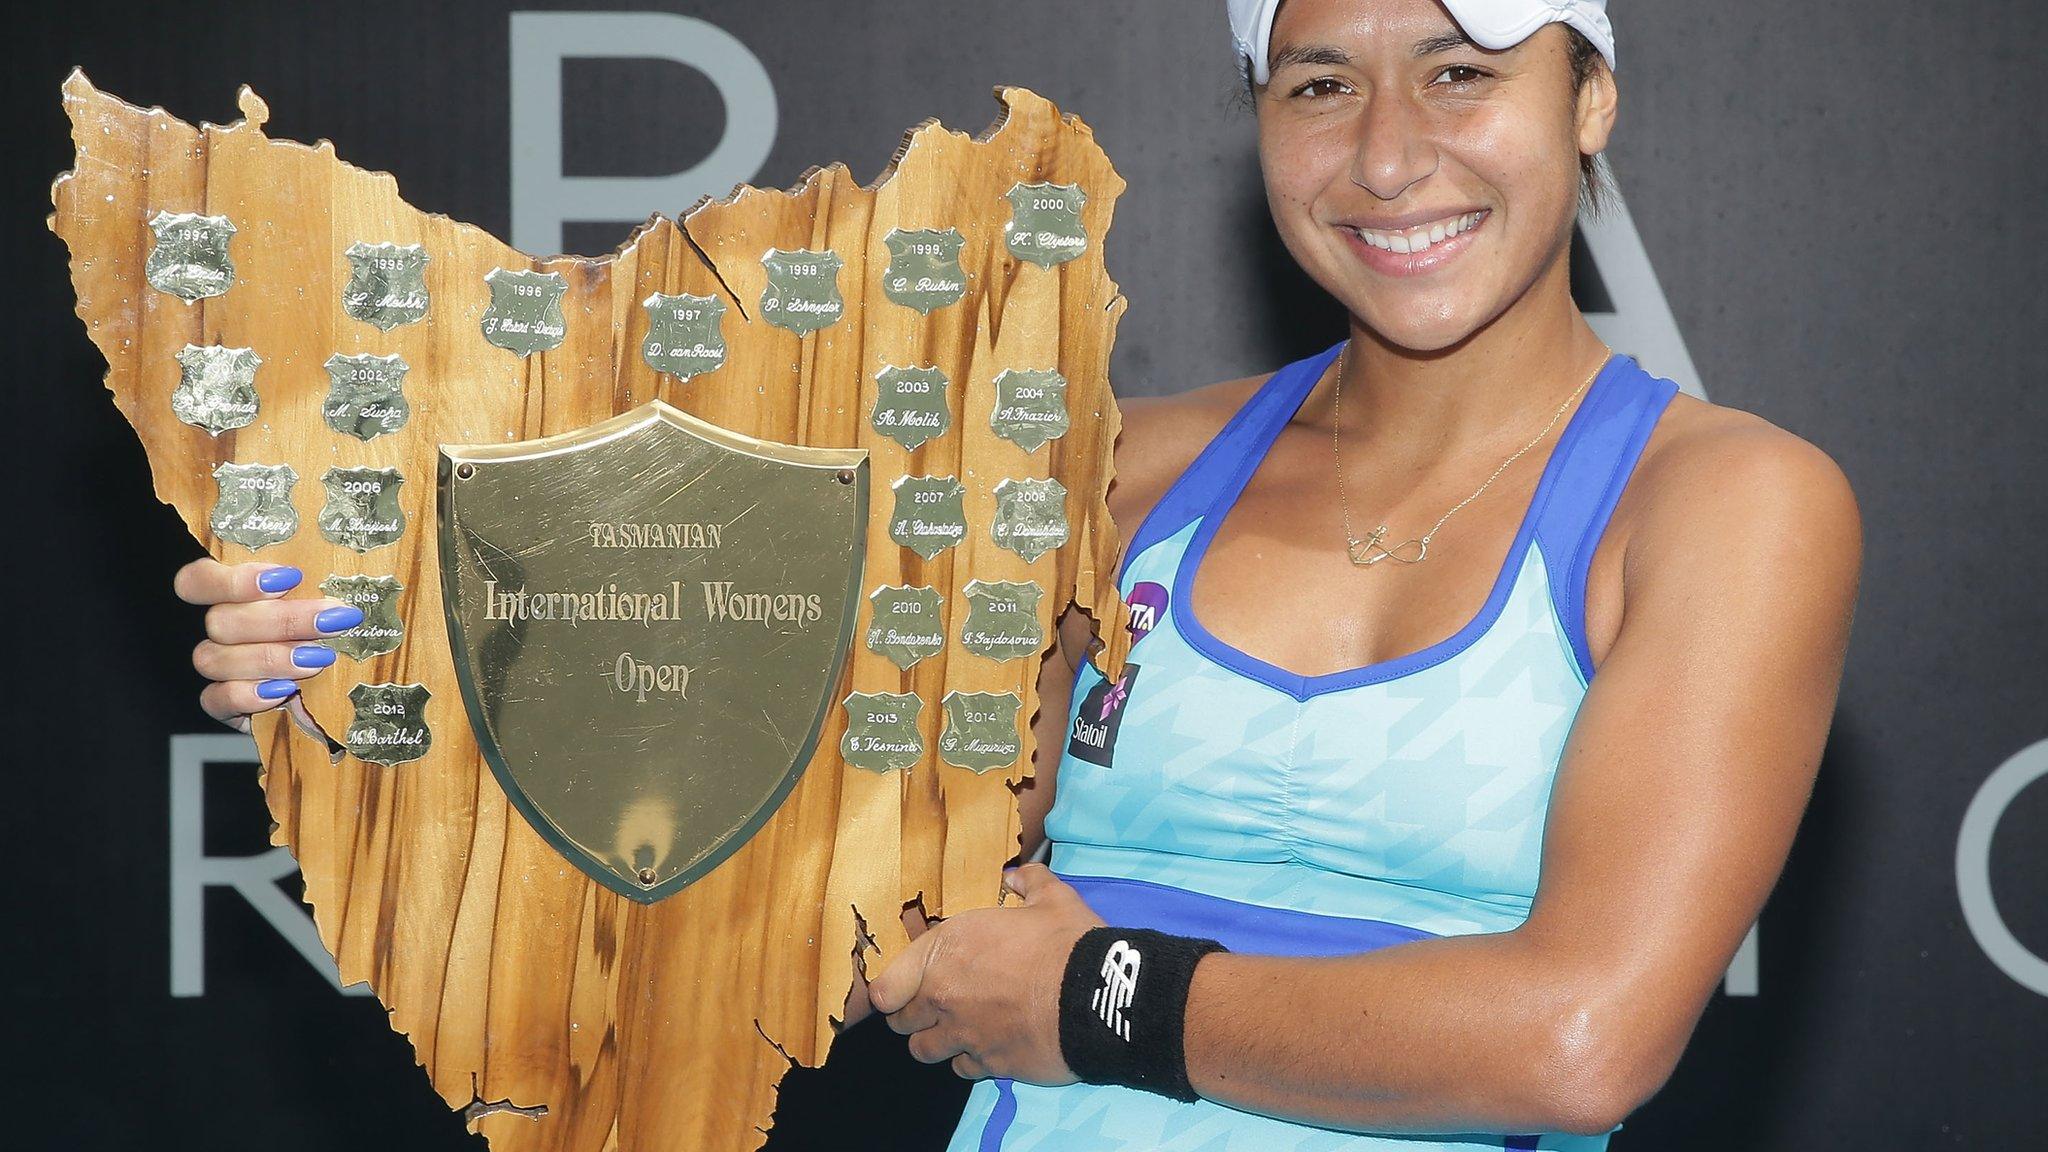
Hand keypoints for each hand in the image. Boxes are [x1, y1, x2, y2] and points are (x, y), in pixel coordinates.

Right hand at [173, 558, 363, 733]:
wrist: (321, 695)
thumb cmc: (321, 636)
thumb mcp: (316, 607)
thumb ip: (314, 591)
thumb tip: (340, 590)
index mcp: (228, 597)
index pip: (198, 579)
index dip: (234, 579)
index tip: (290, 577)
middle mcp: (216, 631)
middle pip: (219, 620)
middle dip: (281, 620)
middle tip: (330, 621)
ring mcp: (216, 669)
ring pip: (216, 659)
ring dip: (270, 658)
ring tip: (317, 659)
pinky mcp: (220, 705)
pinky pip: (216, 699)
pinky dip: (248, 694)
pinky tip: (285, 689)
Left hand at [867, 863, 1105, 1082]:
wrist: (1093, 999)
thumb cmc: (1066, 943)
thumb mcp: (1052, 899)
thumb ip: (1028, 883)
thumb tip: (1016, 875)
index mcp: (947, 949)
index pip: (886, 987)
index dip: (892, 991)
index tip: (903, 990)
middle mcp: (944, 996)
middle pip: (901, 1022)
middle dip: (913, 1016)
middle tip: (934, 1008)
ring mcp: (964, 1035)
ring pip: (924, 1051)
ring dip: (936, 1041)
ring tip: (954, 1031)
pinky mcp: (989, 1065)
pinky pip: (962, 1070)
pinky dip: (969, 1061)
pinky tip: (986, 1048)